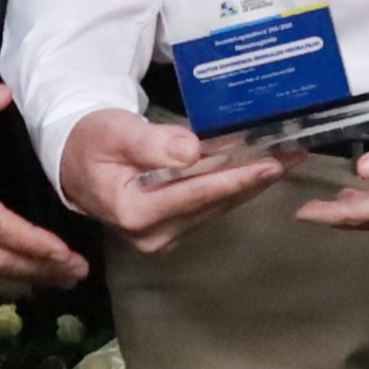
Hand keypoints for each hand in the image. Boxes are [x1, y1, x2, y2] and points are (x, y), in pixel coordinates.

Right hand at [55, 108, 287, 252]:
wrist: (73, 160)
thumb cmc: (91, 141)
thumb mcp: (113, 133)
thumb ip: (150, 143)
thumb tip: (190, 151)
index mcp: (135, 212)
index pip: (195, 194)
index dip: (234, 179)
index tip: (269, 165)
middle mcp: (152, 233)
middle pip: (213, 204)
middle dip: (254, 179)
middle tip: (294, 157)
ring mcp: (162, 235)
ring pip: (216, 206)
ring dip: (250, 183)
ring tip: (286, 159)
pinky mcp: (170, 228)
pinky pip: (209, 205)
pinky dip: (233, 185)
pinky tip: (258, 167)